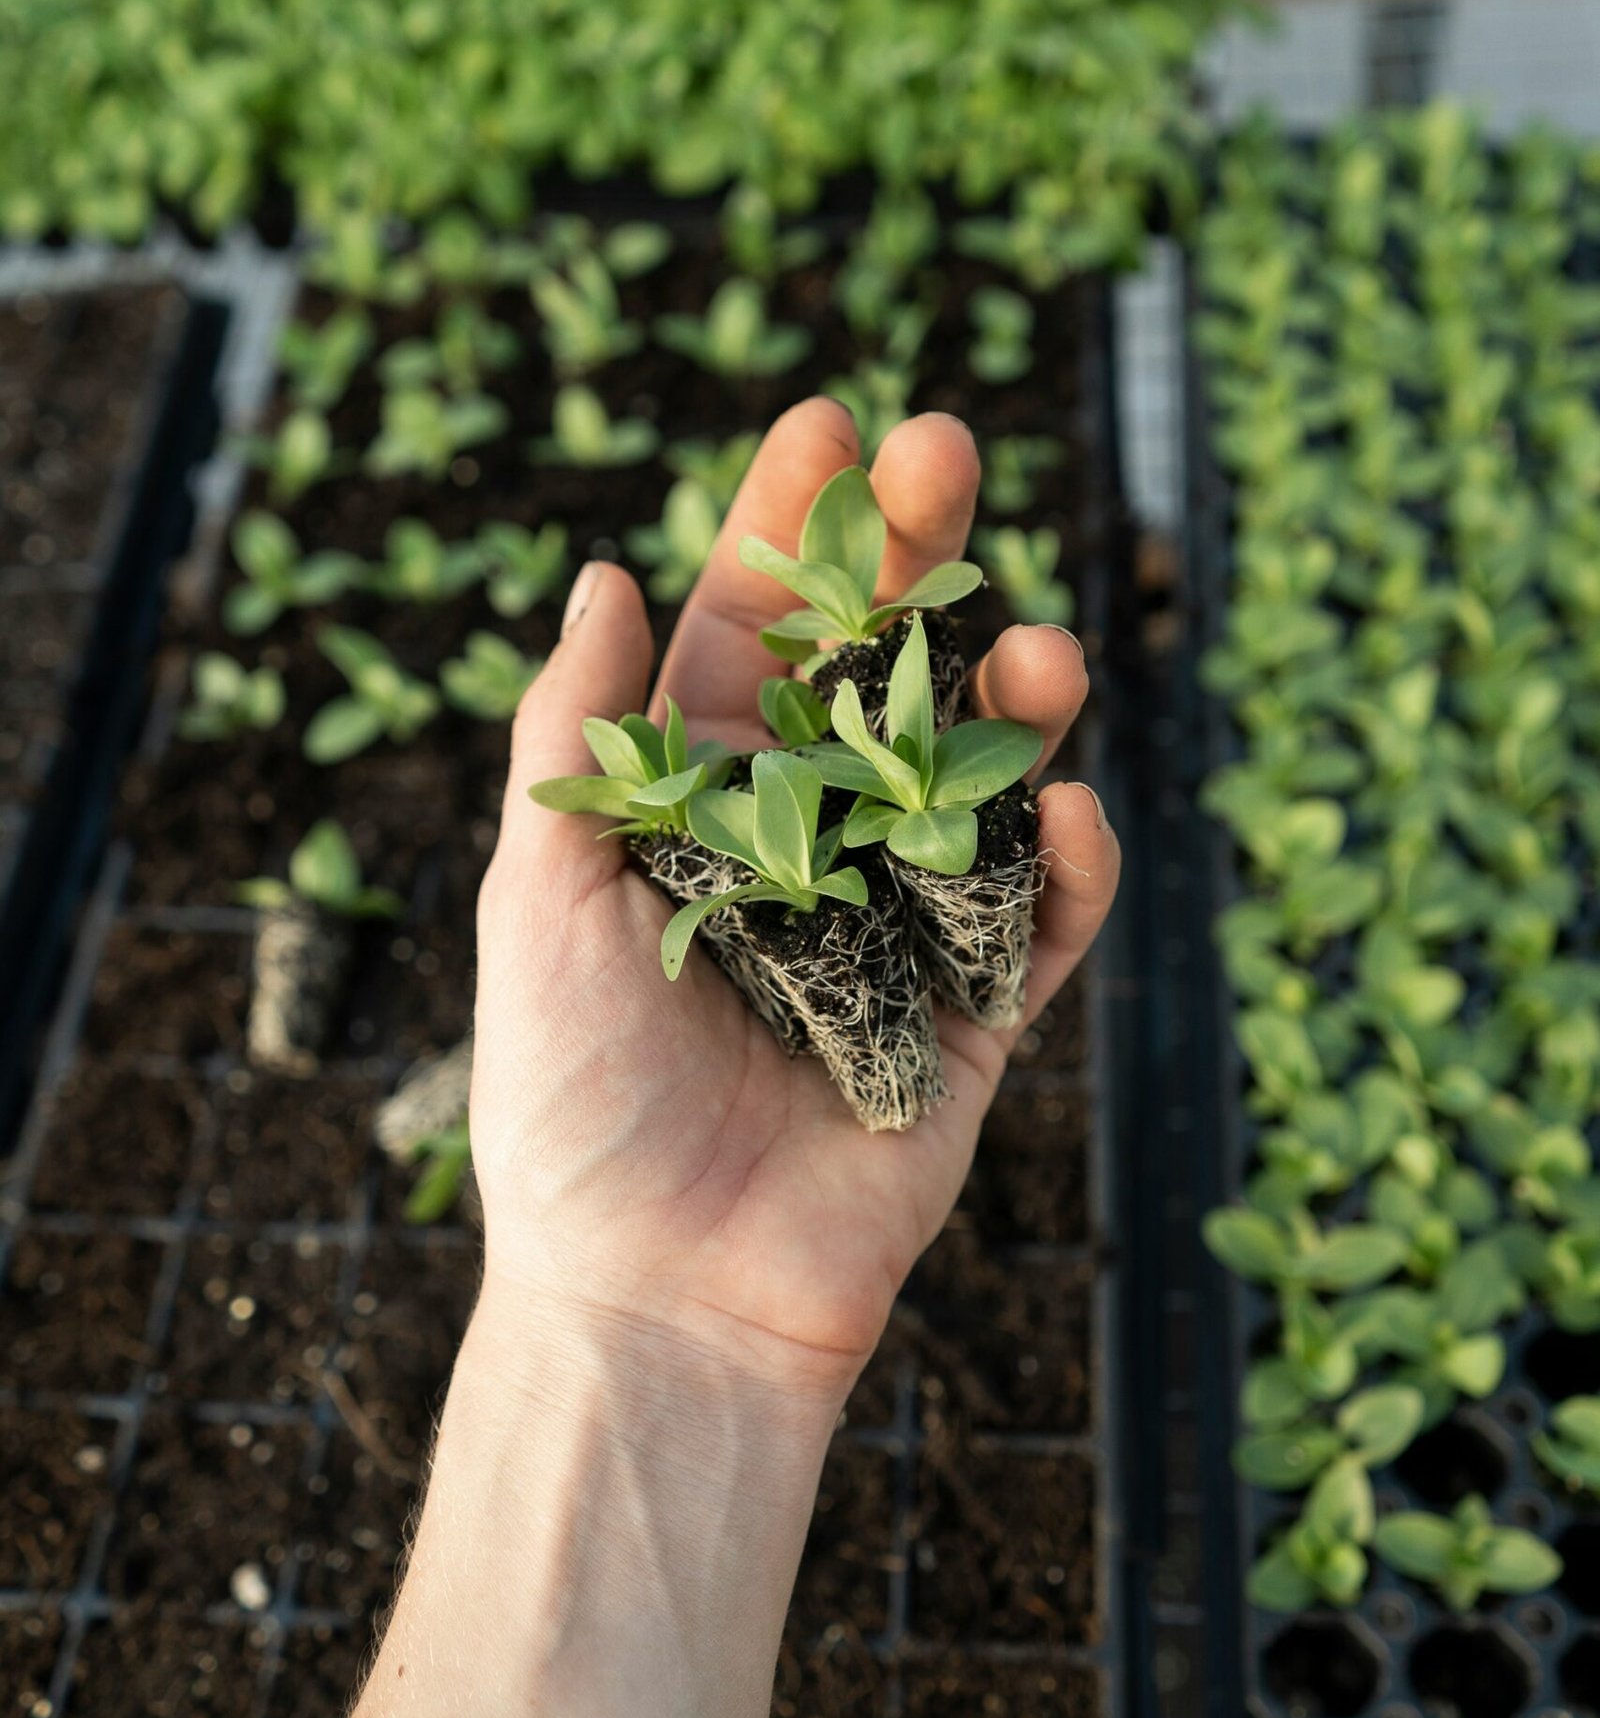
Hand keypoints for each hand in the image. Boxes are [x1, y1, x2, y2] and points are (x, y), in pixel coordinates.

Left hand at [469, 401, 1119, 1409]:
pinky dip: (1071, 868)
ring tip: (1039, 645)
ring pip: (982, 777)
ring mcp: (898, 926)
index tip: (828, 417)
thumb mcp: (545, 901)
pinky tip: (1079, 813)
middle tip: (948, 452)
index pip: (746, 636)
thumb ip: (579, 741)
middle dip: (916, 560)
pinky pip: (1042, 925)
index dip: (788, 528)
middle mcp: (804, 844)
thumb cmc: (573, 1103)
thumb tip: (597, 570)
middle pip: (879, 671)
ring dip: (1017, 700)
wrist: (660, 1299)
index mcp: (695, 805)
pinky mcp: (973, 1023)